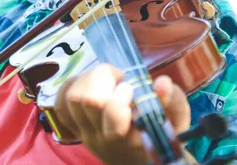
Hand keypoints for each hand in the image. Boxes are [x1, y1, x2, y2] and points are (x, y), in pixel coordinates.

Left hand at [54, 63, 191, 164]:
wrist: (137, 157)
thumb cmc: (159, 135)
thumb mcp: (176, 122)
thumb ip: (174, 102)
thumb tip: (161, 82)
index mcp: (128, 138)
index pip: (112, 112)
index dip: (120, 95)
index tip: (131, 89)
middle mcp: (101, 138)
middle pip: (88, 100)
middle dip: (103, 79)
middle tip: (118, 79)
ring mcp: (84, 133)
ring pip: (73, 98)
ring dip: (88, 79)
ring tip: (105, 79)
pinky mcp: (73, 127)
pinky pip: (61, 103)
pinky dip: (72, 86)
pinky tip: (89, 84)